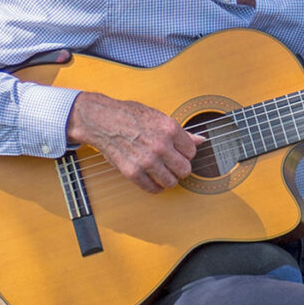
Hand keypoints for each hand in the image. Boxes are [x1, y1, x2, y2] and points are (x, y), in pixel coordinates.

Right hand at [67, 90, 198, 191]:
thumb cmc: (130, 116)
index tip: (178, 152)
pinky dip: (154, 186)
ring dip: (168, 179)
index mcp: (169, 129)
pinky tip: (152, 178)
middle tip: (172, 164)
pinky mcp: (133, 172)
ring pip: (171, 182)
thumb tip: (200, 140)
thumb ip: (181, 132)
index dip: (185, 153)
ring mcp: (146, 161)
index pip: (191, 152)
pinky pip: (153, 188)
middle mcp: (160, 146)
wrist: (102, 121)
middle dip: (180, 168)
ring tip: (162, 172)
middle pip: (185, 170)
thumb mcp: (159, 117)